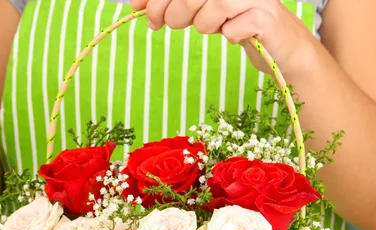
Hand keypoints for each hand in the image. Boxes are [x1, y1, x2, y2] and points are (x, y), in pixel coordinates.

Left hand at [132, 0, 317, 74]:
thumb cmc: (234, 20)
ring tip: (213, 27)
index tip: (141, 10)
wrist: (277, 43)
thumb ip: (169, 3)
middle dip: (174, 13)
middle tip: (172, 24)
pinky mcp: (266, 18)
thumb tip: (135, 5)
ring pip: (214, 7)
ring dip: (204, 24)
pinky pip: (233, 29)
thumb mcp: (198, 8)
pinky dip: (228, 35)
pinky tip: (234, 34)